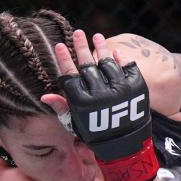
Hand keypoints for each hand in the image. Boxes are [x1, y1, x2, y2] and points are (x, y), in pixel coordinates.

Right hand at [44, 30, 156, 180]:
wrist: (125, 148)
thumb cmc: (97, 135)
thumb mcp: (76, 124)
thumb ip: (62, 108)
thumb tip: (44, 96)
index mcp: (83, 103)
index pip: (70, 75)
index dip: (64, 59)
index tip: (61, 45)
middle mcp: (100, 95)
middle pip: (87, 65)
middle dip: (81, 47)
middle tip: (78, 33)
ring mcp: (120, 91)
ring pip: (108, 63)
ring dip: (101, 48)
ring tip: (96, 37)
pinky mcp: (136, 90)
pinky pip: (128, 69)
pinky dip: (121, 59)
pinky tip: (115, 51)